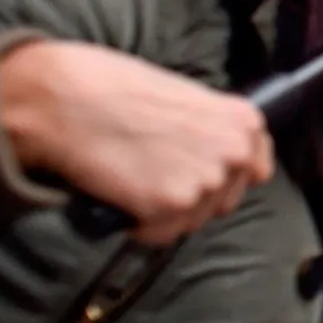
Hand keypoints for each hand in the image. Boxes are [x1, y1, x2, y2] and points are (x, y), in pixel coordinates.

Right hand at [0, 39, 274, 246]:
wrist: (65, 97)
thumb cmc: (114, 89)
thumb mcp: (183, 97)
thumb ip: (209, 128)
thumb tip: (212, 158)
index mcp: (243, 122)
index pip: (256, 168)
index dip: (225, 175)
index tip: (199, 173)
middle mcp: (234, 152)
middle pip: (223, 200)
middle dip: (191, 196)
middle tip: (151, 173)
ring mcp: (205, 181)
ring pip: (191, 220)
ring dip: (163, 212)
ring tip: (131, 177)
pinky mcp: (171, 205)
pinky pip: (160, 234)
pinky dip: (139, 225)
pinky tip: (121, 195)